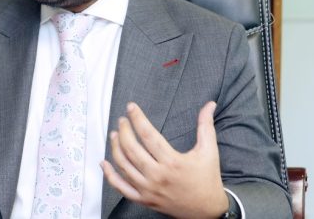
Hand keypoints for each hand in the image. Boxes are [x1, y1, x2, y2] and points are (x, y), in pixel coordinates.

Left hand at [100, 101, 228, 218]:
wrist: (207, 211)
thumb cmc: (207, 179)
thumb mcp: (209, 150)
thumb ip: (206, 125)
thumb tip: (210, 104)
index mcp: (172, 162)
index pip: (148, 135)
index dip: (137, 118)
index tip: (131, 107)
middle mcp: (157, 176)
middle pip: (132, 149)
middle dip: (124, 131)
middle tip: (123, 120)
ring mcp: (148, 189)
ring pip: (124, 166)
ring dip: (115, 148)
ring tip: (114, 134)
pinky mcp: (144, 200)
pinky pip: (121, 188)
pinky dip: (110, 175)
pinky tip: (104, 163)